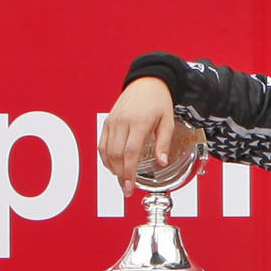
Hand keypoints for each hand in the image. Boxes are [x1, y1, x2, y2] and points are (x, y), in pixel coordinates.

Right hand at [98, 78, 174, 196]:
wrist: (147, 81)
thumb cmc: (159, 101)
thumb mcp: (168, 122)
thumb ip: (163, 144)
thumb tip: (161, 163)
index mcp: (138, 122)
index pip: (130, 153)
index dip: (128, 173)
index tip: (129, 187)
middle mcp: (122, 122)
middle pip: (116, 155)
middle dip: (120, 175)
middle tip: (126, 189)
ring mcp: (113, 121)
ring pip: (107, 151)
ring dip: (113, 168)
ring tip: (121, 180)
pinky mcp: (108, 121)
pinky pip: (102, 143)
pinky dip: (106, 158)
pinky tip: (113, 167)